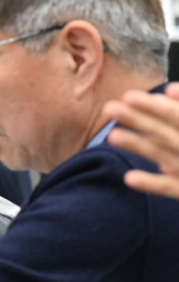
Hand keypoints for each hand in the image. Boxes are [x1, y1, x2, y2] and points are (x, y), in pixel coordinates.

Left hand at [105, 83, 178, 199]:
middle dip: (141, 120)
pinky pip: (173, 189)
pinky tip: (129, 178)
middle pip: (170, 134)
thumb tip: (169, 91)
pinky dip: (154, 184)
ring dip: (141, 147)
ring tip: (112, 136)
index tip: (129, 96)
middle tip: (109, 108)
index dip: (159, 108)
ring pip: (168, 157)